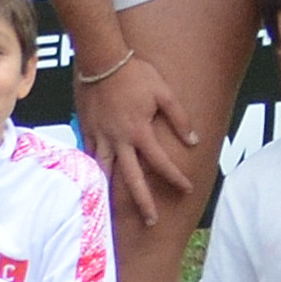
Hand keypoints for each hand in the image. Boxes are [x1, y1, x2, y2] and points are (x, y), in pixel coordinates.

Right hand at [77, 50, 206, 231]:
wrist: (101, 60)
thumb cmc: (135, 74)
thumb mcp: (164, 93)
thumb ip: (180, 118)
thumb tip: (193, 141)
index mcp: (140, 132)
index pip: (161, 163)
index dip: (175, 178)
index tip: (187, 190)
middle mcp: (119, 140)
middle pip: (131, 178)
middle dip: (142, 201)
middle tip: (151, 221)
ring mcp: (100, 136)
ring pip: (105, 171)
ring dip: (112, 192)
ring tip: (114, 210)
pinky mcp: (87, 129)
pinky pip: (89, 155)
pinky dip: (93, 170)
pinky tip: (95, 181)